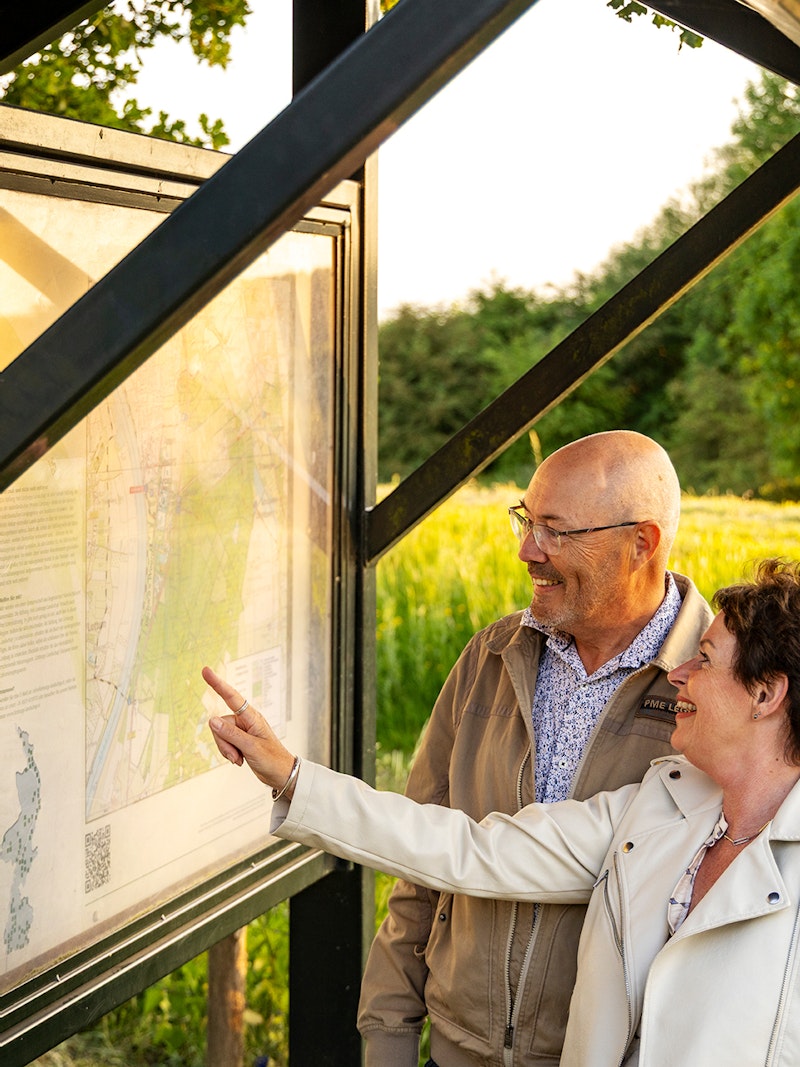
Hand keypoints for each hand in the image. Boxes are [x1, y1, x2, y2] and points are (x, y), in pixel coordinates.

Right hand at [203, 666, 296, 791]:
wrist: (281, 774)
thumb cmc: (272, 759)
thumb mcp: (251, 747)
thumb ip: (231, 734)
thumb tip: (212, 720)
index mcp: (252, 717)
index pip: (231, 697)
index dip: (217, 684)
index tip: (206, 671)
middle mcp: (246, 720)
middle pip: (220, 724)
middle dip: (223, 742)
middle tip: (235, 756)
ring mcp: (242, 730)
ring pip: (220, 735)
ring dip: (226, 749)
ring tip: (239, 759)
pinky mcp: (240, 740)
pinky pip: (224, 743)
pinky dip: (228, 753)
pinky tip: (239, 760)